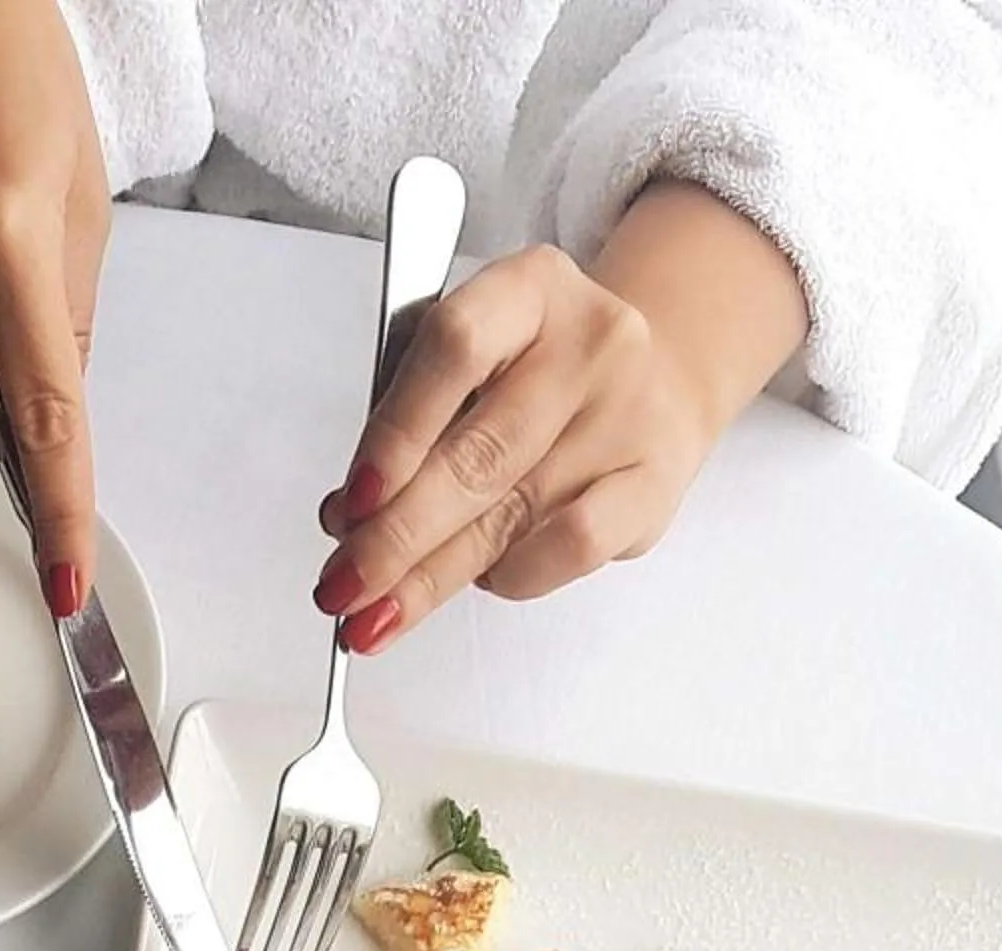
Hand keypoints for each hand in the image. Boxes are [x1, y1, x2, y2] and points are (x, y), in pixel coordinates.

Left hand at [313, 186, 806, 649]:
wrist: (657, 383)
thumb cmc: (540, 377)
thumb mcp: (472, 364)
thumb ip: (407, 426)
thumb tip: (347, 522)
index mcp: (530, 288)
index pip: (454, 349)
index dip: (395, 435)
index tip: (349, 503)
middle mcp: (590, 342)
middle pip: (477, 453)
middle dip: (396, 537)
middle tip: (344, 587)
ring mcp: (630, 413)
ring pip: (512, 515)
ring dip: (432, 577)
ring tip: (380, 612)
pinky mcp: (653, 483)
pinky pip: (569, 547)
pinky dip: (511, 576)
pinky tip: (478, 580)